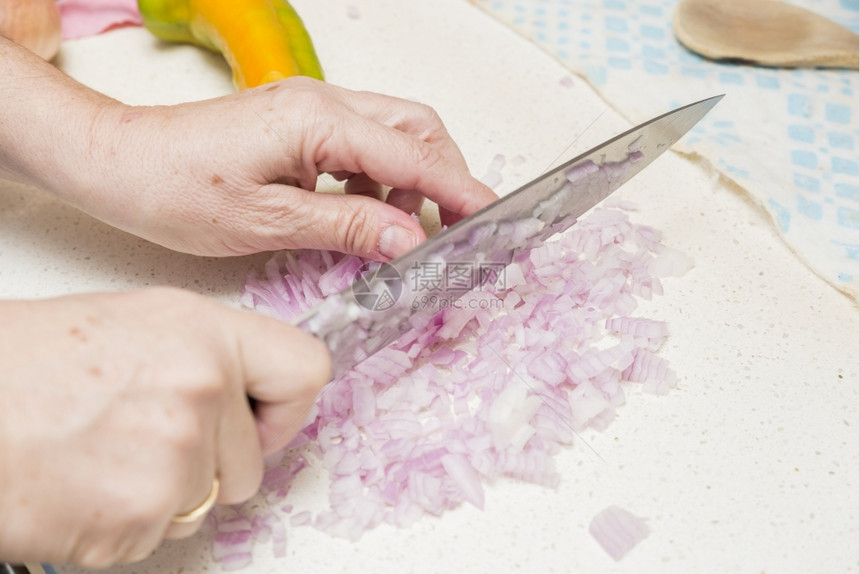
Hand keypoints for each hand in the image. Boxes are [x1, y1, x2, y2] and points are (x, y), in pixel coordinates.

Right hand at [0, 288, 329, 566]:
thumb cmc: (24, 363)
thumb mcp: (137, 325)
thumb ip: (210, 358)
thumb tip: (253, 397)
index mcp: (203, 332)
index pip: (306, 370)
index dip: (286, 407)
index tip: (263, 419)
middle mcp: (201, 388)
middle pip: (253, 461)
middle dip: (208, 464)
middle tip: (141, 437)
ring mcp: (174, 455)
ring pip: (206, 502)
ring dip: (163, 493)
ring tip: (102, 453)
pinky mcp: (141, 515)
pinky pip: (162, 533)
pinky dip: (127, 522)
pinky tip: (84, 482)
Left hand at [63, 77, 497, 258]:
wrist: (116, 161)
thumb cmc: (174, 188)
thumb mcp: (267, 221)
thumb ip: (348, 227)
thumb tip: (409, 239)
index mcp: (317, 122)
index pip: (412, 155)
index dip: (458, 189)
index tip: (493, 217)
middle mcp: (322, 103)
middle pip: (415, 128)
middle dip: (444, 175)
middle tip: (455, 227)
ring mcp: (311, 110)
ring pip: (392, 133)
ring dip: (411, 179)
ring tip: (402, 231)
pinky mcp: (299, 126)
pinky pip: (361, 144)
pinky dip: (378, 180)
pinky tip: (365, 215)